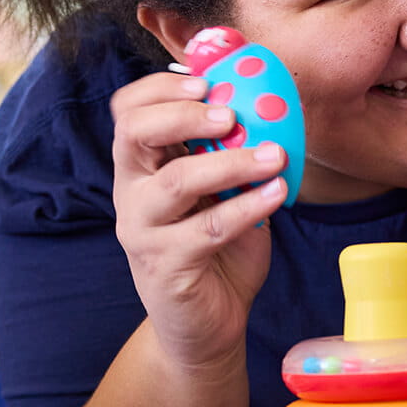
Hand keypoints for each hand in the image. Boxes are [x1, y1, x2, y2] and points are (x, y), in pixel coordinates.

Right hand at [109, 72, 289, 371]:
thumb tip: (269, 101)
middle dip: (183, 115)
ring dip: (230, 162)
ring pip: (175, 182)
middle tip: (231, 114)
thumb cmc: (218, 249)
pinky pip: (208, 229)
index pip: (128, 111)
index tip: (205, 81)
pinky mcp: (165, 267)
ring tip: (274, 156)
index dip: (161, 88)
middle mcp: (132, 193)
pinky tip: (278, 193)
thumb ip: (232, 150)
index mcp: (142, 166)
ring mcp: (143, 231)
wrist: (207, 326)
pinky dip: (248, 206)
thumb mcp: (225, 190)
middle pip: (134, 134)